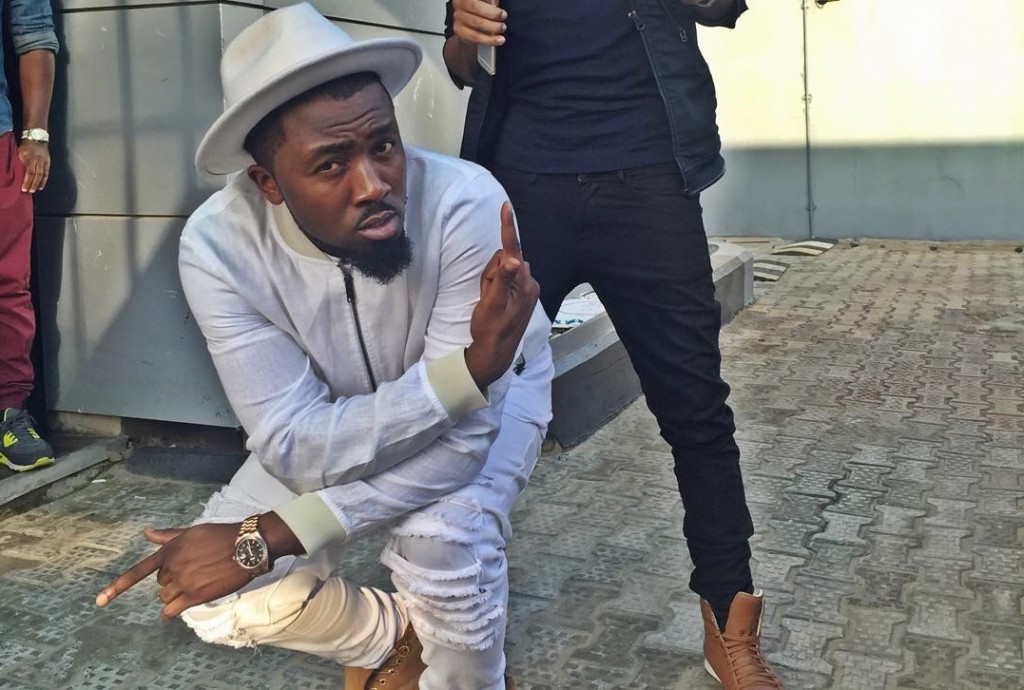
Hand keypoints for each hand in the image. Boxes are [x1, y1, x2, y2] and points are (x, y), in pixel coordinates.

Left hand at [17, 140, 49, 192]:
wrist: (37, 138)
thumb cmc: (26, 146)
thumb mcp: (20, 152)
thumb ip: (20, 162)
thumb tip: (18, 173)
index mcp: (30, 158)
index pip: (29, 172)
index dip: (27, 181)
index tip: (24, 188)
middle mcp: (38, 160)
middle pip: (37, 175)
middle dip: (33, 184)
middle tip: (29, 192)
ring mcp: (44, 161)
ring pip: (42, 174)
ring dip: (39, 183)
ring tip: (35, 190)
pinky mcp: (48, 162)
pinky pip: (47, 172)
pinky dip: (44, 180)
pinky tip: (41, 186)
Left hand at [95, 523, 252, 618]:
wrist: (246, 545)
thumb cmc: (222, 535)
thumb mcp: (192, 532)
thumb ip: (167, 535)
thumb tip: (146, 532)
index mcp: (169, 550)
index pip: (138, 571)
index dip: (117, 587)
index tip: (99, 601)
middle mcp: (172, 567)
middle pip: (160, 584)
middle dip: (172, 580)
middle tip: (193, 571)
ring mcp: (183, 582)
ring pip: (166, 597)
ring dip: (176, 594)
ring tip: (197, 582)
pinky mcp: (195, 595)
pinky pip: (172, 610)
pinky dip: (172, 610)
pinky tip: (180, 605)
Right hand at [452, 0, 506, 46]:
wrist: (470, 25)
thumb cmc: (482, 9)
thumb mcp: (486, 1)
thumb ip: (490, 1)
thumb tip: (495, 6)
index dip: (489, 1)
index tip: (500, 9)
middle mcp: (459, 3)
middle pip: (475, 7)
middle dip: (493, 13)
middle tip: (503, 16)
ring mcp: (458, 17)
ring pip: (477, 22)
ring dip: (493, 26)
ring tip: (502, 28)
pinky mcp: (459, 30)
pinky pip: (475, 36)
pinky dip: (489, 40)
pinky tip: (498, 40)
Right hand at [466, 202, 538, 389]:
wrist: (495, 353)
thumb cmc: (490, 329)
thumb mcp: (491, 304)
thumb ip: (501, 279)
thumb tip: (512, 259)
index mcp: (524, 283)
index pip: (513, 249)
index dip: (507, 227)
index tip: (506, 207)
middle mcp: (529, 282)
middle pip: (504, 260)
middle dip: (491, 272)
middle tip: (485, 294)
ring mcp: (527, 289)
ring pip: (503, 270)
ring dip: (492, 281)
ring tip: (489, 301)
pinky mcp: (522, 294)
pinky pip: (505, 279)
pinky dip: (495, 287)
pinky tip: (495, 303)